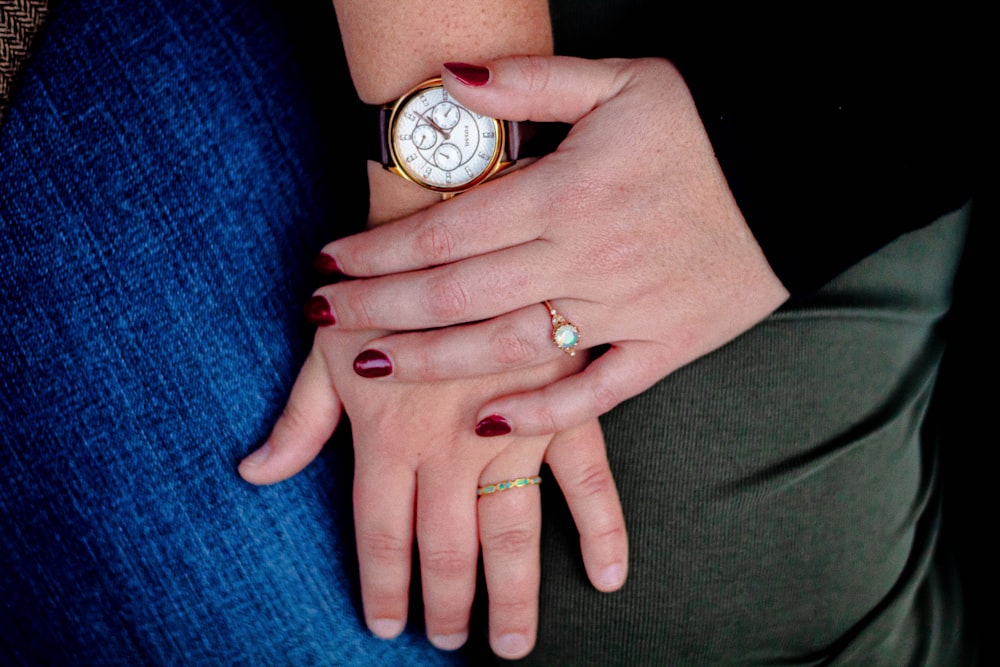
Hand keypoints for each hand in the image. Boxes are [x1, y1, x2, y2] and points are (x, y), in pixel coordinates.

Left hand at [239, 325, 627, 659]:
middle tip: (450, 643)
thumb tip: (253, 473)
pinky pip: (588, 478)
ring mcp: (509, 427)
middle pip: (446, 549)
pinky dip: (601, 529)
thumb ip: (298, 422)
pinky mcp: (560, 403)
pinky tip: (607, 579)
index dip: (382, 586)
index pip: (382, 535)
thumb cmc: (381, 288)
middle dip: (447, 605)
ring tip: (512, 644)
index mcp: (387, 435)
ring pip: (511, 532)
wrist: (449, 219)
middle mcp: (447, 445)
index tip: (388, 624)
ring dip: (512, 595)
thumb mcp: (326, 351)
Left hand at [310, 55, 790, 434]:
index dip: (378, 253)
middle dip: (380, 310)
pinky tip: (487, 425)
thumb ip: (531, 84)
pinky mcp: (666, 345)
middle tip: (322, 321)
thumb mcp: (621, 80)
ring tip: (368, 370)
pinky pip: (597, 394)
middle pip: (459, 294)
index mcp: (567, 191)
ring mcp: (626, 308)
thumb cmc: (705, 125)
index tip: (329, 267)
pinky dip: (542, 414)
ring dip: (432, 363)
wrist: (802, 171)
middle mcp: (585, 256)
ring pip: (509, 348)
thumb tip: (449, 79)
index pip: (447, 230)